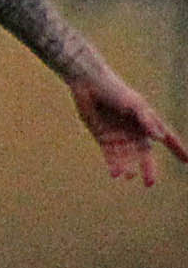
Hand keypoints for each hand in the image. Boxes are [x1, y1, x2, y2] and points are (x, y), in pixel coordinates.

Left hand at [71, 68, 187, 185]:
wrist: (89, 84)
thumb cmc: (115, 91)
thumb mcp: (134, 104)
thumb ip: (146, 120)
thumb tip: (159, 138)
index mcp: (148, 122)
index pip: (168, 138)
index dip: (178, 149)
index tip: (187, 162)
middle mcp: (136, 131)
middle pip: (145, 155)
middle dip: (148, 168)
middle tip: (149, 183)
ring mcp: (120, 136)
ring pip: (127, 158)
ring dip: (128, 168)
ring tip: (128, 176)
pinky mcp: (104, 138)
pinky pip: (111, 156)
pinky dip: (114, 165)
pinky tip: (115, 174)